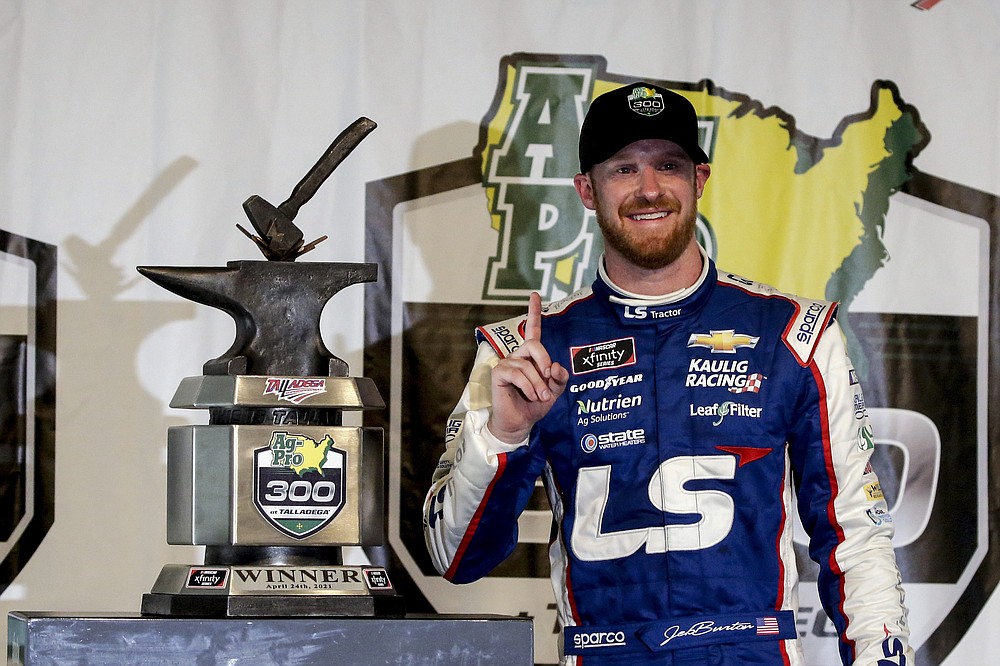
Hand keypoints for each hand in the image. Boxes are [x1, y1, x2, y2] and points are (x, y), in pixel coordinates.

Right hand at [488, 292, 568, 443]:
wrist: (520, 423)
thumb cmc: (535, 405)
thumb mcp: (554, 391)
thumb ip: (559, 378)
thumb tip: (555, 367)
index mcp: (531, 356)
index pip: (533, 329)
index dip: (534, 311)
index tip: (535, 294)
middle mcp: (518, 355)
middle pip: (534, 344)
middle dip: (544, 361)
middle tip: (549, 380)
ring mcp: (506, 363)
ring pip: (527, 364)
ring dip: (538, 384)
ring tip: (540, 397)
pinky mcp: (498, 373)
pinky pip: (516, 373)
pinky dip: (528, 386)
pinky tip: (530, 395)